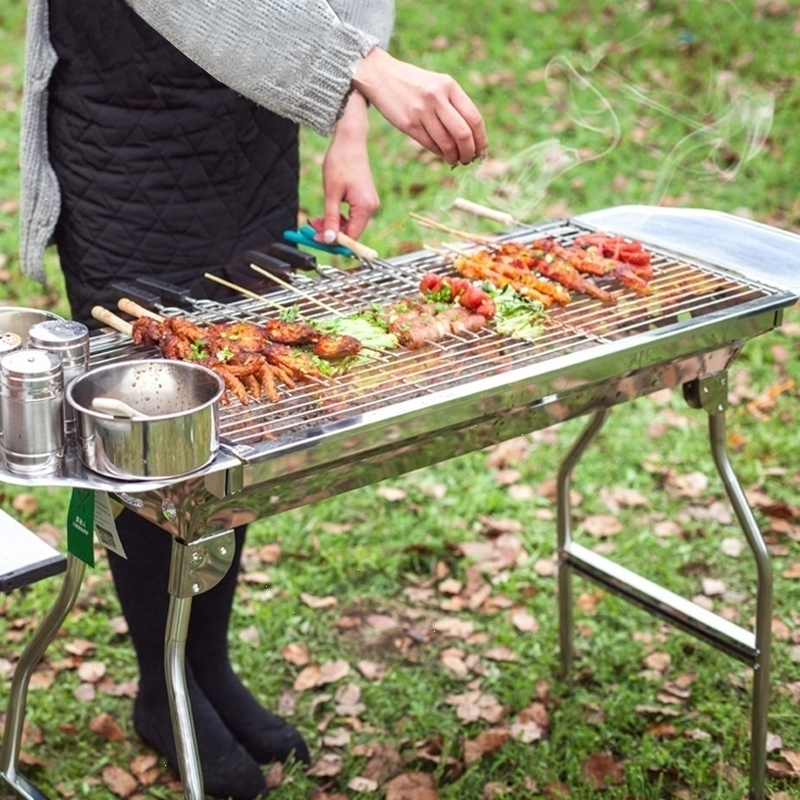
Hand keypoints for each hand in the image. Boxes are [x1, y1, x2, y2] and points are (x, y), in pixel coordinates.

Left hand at [311, 91, 379, 244]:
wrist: (350, 141)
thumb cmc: (341, 162)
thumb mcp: (331, 194)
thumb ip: (331, 219)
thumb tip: (329, 239)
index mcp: (365, 207)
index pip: (351, 236)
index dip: (333, 241)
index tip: (315, 238)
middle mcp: (371, 207)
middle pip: (351, 231)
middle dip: (331, 232)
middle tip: (311, 228)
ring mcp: (369, 203)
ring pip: (350, 224)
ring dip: (333, 225)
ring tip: (315, 219)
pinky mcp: (365, 199)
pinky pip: (352, 216)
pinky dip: (339, 217)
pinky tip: (326, 213)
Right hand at [352, 48, 487, 165]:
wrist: (381, 76)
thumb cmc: (414, 84)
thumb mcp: (437, 85)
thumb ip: (454, 104)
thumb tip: (472, 137)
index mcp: (449, 85)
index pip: (474, 118)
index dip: (481, 139)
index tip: (482, 151)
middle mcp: (437, 97)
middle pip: (463, 134)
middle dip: (469, 152)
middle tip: (469, 160)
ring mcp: (422, 111)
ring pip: (447, 143)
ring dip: (454, 157)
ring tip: (455, 160)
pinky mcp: (408, 124)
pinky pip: (430, 145)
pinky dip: (439, 153)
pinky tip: (441, 154)